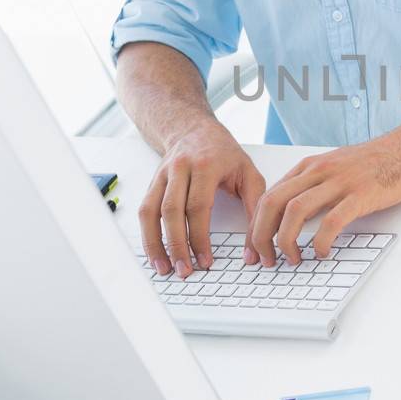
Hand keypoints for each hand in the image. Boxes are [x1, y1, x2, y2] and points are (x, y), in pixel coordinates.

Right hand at [140, 120, 265, 278]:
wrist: (194, 129)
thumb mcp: (249, 174)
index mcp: (206, 165)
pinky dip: (147, 234)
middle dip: (177, 245)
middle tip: (184, 270)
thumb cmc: (224, 153)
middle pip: (172, 211)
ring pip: (152, 212)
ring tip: (164, 268)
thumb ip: (255, 209)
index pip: (198, 206)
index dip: (199, 236)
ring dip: (156, 244)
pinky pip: (145, 210)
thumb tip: (255, 250)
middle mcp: (180, 168)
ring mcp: (163, 175)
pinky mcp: (153, 183)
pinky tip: (154, 252)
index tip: (205, 260)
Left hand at [248, 129, 400, 264]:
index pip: (268, 196)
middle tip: (264, 259)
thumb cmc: (374, 162)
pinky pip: (331, 221)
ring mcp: (339, 182)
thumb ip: (311, 188)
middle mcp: (318, 171)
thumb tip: (290, 218)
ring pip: (295, 211)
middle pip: (272, 203)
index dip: (254, 226)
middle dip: (260, 235)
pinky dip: (321, 241)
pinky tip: (322, 252)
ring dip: (286, 241)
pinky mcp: (361, 194)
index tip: (253, 248)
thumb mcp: (334, 168)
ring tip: (292, 259)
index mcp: (308, 167)